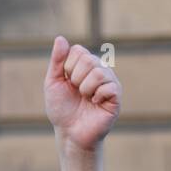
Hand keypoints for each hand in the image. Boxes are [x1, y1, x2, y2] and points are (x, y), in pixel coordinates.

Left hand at [44, 36, 121, 150]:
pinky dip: (97, 97)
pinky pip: (109, 87)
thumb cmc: (62, 109)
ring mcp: (110, 82)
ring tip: (86, 98)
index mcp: (85, 64)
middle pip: (89, 59)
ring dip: (86, 88)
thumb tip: (60, 38)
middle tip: (77, 92)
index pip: (78, 50)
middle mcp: (100, 69)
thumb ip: (57, 61)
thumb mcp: (53, 83)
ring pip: (99, 73)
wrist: (70, 132)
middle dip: (76, 79)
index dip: (67, 68)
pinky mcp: (116, 96)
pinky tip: (95, 103)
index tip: (67, 82)